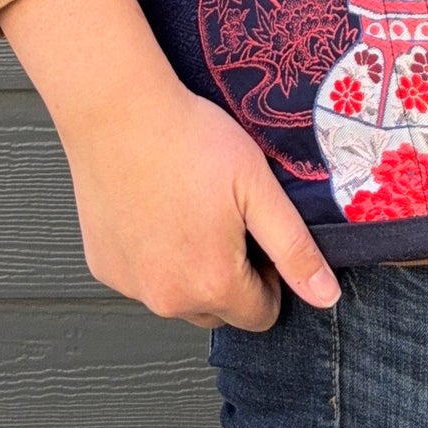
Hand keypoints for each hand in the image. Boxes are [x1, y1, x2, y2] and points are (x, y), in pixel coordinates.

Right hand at [0, 0, 341, 332]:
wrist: (118, 111)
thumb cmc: (189, 140)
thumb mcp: (257, 187)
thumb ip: (294, 249)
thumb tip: (325, 297)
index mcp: (212, 284)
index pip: (260, 315)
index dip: (270, 278)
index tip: (256, 233)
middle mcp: (167, 299)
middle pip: (219, 312)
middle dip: (229, 278)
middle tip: (223, 218)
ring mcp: (130, 285)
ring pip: (178, 297)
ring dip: (190, 271)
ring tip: (188, 210)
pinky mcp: (103, 267)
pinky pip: (142, 279)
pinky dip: (153, 258)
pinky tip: (154, 211)